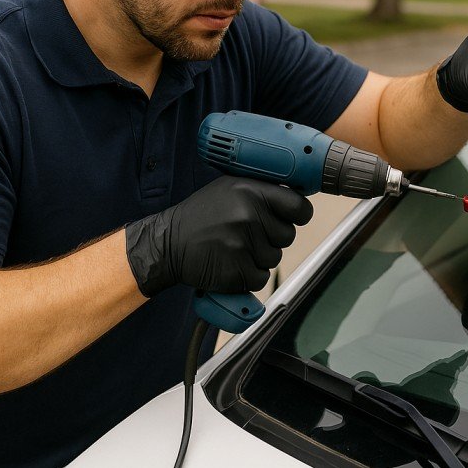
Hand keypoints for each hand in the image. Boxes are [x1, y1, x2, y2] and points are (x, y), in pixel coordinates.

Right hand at [124, 176, 312, 296]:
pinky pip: (260, 278)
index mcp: (252, 191)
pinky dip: (248, 276)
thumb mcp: (230, 189)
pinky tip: (230, 263)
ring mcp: (243, 244)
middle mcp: (249, 215)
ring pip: (274, 258)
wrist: (168, 244)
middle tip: (246, 234)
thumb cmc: (201, 216)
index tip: (293, 218)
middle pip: (288, 235)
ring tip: (233, 247)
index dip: (299, 215)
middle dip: (272, 238)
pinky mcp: (237, 270)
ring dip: (258, 257)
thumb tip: (297, 196)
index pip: (299, 207)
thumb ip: (262, 191)